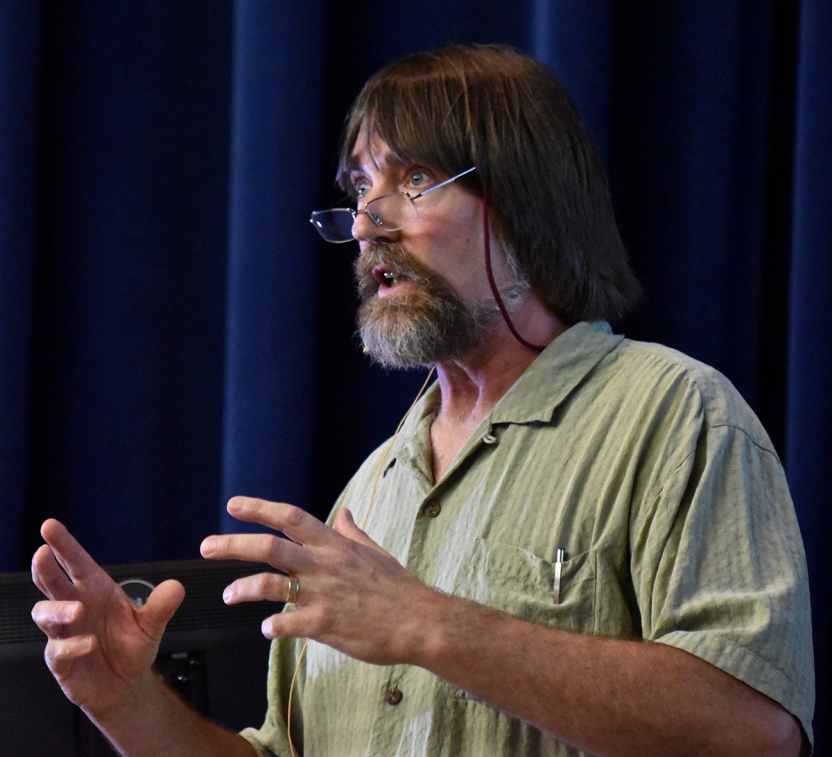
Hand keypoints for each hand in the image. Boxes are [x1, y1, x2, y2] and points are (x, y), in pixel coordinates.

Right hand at [31, 519, 184, 715]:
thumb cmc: (131, 646)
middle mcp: (76, 606)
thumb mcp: (152, 625)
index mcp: (95, 589)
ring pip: (46, 614)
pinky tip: (88, 642)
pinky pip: (59, 650)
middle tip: (42, 553)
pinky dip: (72, 645)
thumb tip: (176, 587)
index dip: (63, 544)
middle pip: (52, 583)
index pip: (75, 562)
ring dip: (58, 609)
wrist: (125, 683)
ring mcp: (64, 633)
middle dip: (45, 567)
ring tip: (77, 610)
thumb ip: (161, 606)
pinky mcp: (62, 660)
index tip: (50, 525)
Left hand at [201, 497, 436, 665]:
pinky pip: (289, 624)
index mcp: (334, 545)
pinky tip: (264, 629)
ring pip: (272, 584)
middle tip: (206, 545)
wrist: (421, 620)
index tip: (234, 504)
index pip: (291, 518)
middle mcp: (324, 564)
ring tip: (227, 594)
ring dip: (244, 587)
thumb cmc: (398, 586)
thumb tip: (343, 513)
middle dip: (234, 544)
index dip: (260, 509)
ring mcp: (323, 594)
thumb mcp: (374, 551)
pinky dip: (273, 626)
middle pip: (270, 547)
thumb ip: (352, 532)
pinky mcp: (326, 624)